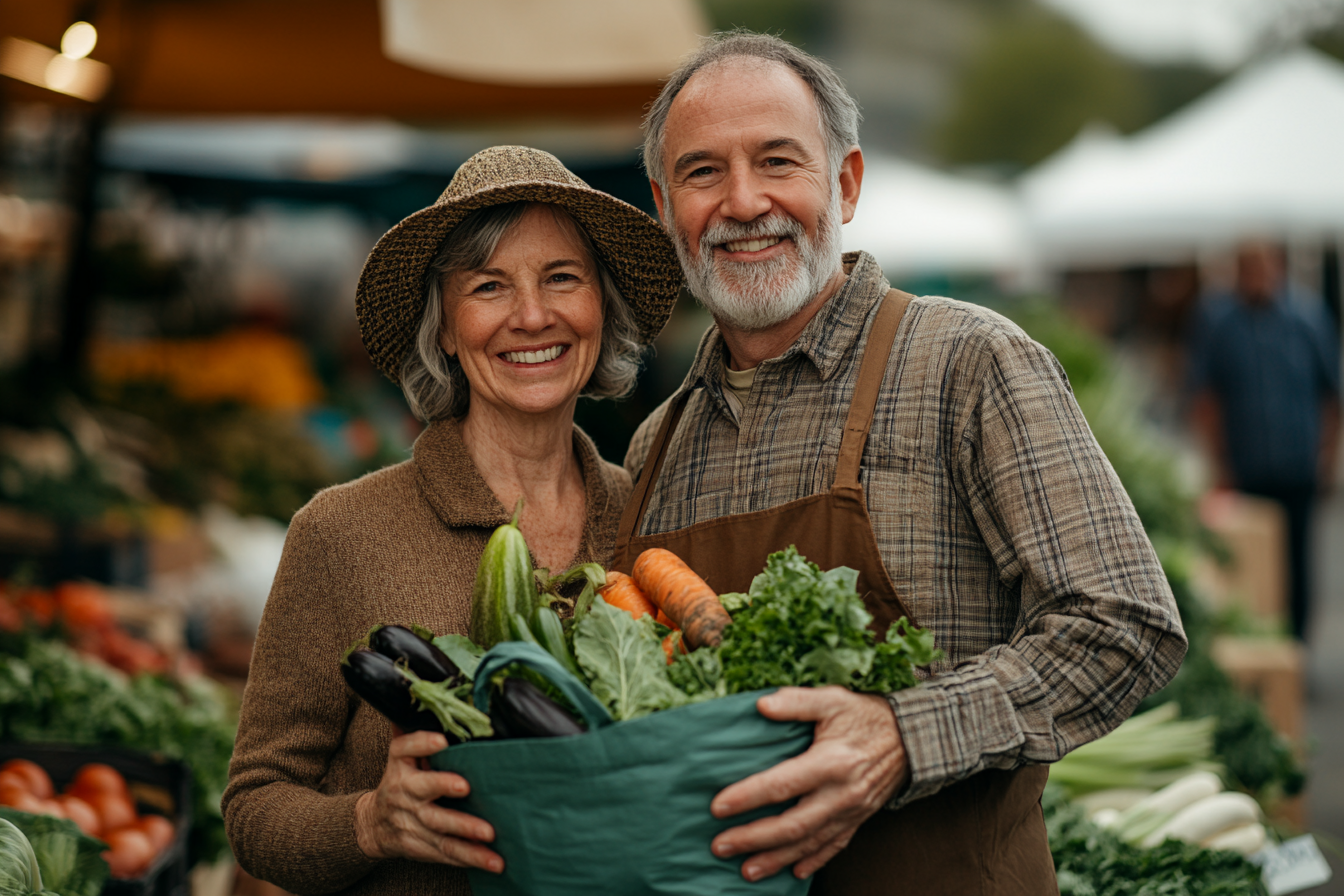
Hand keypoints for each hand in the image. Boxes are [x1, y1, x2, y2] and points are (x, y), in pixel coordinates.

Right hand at [354, 730, 502, 872]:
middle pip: (422, 790)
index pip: (405, 749)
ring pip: (438, 828)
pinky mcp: (421, 846)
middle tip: (466, 787)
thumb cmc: (399, 781)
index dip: (422, 744)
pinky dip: (470, 858)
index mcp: (399, 765)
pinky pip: (446, 853)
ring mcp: (412, 822)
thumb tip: (424, 696)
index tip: (442, 740)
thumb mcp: (400, 755)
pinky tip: (493, 861)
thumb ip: (413, 731)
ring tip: (489, 834)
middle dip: (443, 787)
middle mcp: (404, 793)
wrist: (372, 825)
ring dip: (465, 832)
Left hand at [709, 687, 907, 881]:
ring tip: (747, 870)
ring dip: (776, 858)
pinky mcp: (859, 819)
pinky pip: (834, 846)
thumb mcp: (833, 699)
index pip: (782, 784)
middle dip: (754, 838)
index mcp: (831, 762)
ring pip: (810, 842)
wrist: (913, 737)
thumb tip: (761, 705)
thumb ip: (797, 701)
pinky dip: (814, 861)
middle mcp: (842, 793)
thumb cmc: (865, 715)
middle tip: (720, 846)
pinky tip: (794, 872)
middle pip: (792, 824)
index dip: (748, 796)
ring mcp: (852, 811)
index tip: (718, 806)